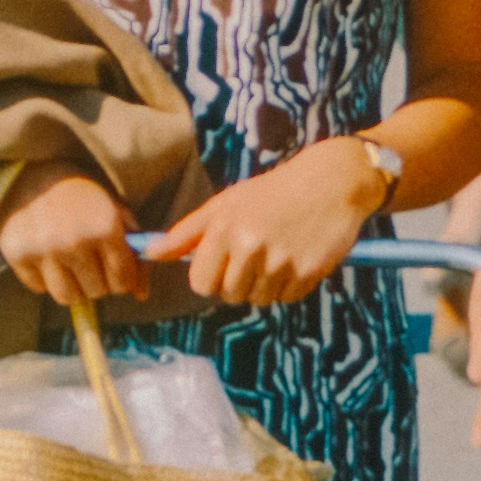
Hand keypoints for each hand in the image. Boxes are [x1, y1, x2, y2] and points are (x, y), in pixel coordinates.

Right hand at [0, 160, 148, 306]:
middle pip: (96, 292)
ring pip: (67, 297)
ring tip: (69, 262)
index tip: (115, 268)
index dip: (122, 278)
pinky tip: (46, 255)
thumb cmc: (83, 196)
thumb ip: (134, 252)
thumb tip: (142, 295)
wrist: (33, 172)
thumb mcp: (116, 213)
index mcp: (105, 227)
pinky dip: (44, 278)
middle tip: (89, 259)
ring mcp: (43, 249)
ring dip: (72, 285)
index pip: (122, 281)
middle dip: (98, 280)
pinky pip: (38, 288)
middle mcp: (74, 240)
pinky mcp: (16, 253)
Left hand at [147, 141, 386, 309]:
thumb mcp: (225, 204)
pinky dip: (290, 285)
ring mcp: (281, 261)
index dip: (211, 277)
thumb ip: (186, 233)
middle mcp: (250, 246)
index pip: (201, 283)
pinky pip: (288, 297)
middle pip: (230, 295)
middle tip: (257, 254)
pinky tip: (297, 256)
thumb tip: (150, 253)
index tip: (225, 263)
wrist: (330, 181)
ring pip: (260, 299)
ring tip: (278, 253)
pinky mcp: (309, 271)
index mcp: (225, 229)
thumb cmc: (271, 193)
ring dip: (266, 285)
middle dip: (240, 282)